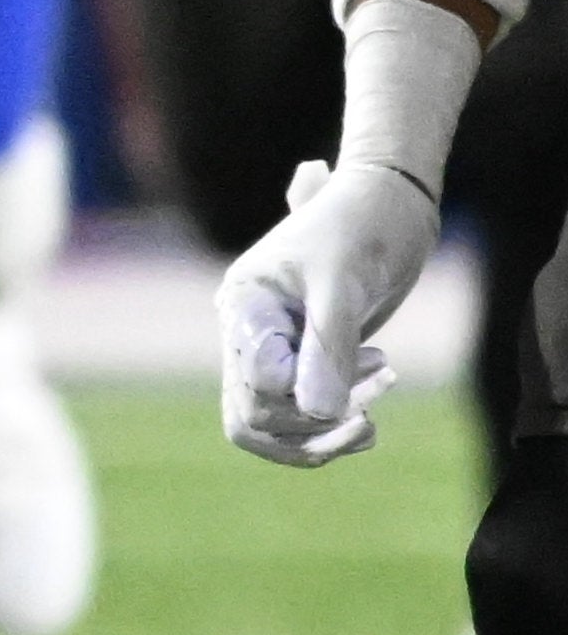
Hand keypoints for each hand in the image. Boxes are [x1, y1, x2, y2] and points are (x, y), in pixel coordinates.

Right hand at [221, 152, 444, 464]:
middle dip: (318, 420)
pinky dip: (331, 428)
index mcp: (245, 307)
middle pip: (254, 416)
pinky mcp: (299, 361)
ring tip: (374, 404)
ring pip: (269, 427)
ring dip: (324, 431)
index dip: (310, 394)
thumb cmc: (362, 227)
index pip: (259, 385)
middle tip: (379, 383)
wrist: (389, 204)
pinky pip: (295, 419)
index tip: (376, 362)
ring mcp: (271, 350)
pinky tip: (369, 410)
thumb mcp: (345, 284)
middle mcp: (247, 333)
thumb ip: (327, 348)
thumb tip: (319, 415)